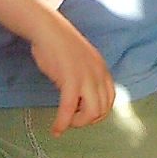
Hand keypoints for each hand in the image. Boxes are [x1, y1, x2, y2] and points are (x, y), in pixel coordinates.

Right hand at [29, 18, 116, 134]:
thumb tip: (81, 98)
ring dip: (78, 123)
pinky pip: (68, 109)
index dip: (98, 111)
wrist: (47, 28)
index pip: (110, 99)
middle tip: (71, 119)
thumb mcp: (81, 61)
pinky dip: (62, 123)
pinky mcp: (70, 80)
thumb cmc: (58, 44)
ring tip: (65, 122)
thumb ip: (86, 77)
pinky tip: (55, 129)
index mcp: (102, 69)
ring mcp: (86, 77)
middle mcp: (98, 74)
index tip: (82, 114)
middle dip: (87, 120)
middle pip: (103, 109)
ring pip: (92, 113)